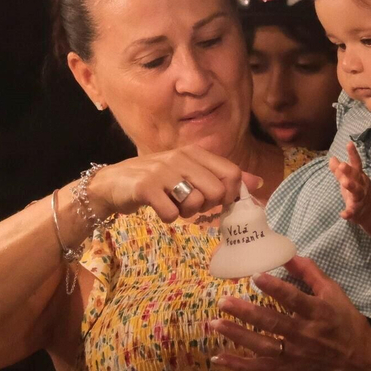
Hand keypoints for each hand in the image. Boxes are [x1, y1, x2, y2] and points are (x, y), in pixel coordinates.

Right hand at [85, 146, 260, 223]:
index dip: (231, 194)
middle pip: (217, 192)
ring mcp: (163, 171)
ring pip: (196, 203)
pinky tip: (158, 208)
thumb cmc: (156, 179)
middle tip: (190, 203)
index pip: (231, 173)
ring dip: (186, 212)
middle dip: (207, 206)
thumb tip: (258, 183)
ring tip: (173, 203)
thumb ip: (222, 176)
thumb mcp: (189, 171)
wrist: (112, 183)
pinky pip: (171, 214)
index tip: (218, 202)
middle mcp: (180, 158)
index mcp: (194, 153)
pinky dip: (167, 217)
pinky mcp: (146, 187)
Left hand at [209, 255, 370, 370]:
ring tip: (214, 323)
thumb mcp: (335, 294)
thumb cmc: (348, 324)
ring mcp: (295, 354)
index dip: (275, 288)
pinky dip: (239, 365)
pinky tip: (217, 358)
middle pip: (272, 323)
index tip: (255, 276)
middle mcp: (305, 334)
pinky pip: (260, 368)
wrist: (362, 363)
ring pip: (262, 345)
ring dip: (236, 335)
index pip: (294, 299)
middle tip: (223, 301)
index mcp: (318, 313)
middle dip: (246, 312)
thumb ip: (311, 274)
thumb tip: (289, 254)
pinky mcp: (289, 369)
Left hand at [329, 141, 370, 224]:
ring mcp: (360, 198)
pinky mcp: (357, 210)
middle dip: (349, 171)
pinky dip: (348, 213)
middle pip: (356, 177)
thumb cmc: (357, 190)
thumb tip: (331, 158)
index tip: (348, 143)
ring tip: (344, 182)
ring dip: (351, 187)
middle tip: (342, 165)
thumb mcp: (348, 179)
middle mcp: (361, 185)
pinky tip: (343, 214)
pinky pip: (353, 212)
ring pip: (357, 192)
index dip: (353, 154)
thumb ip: (339, 170)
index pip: (356, 163)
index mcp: (358, 176)